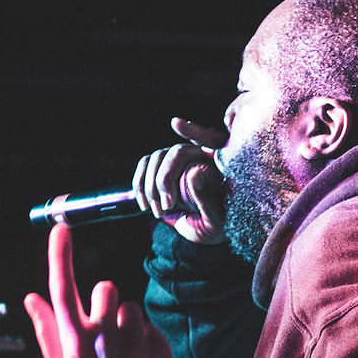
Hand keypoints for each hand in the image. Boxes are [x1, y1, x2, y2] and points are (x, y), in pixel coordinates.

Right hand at [24, 224, 174, 357]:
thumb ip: (45, 331)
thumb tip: (30, 297)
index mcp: (74, 342)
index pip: (63, 288)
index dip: (59, 255)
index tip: (61, 227)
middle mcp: (103, 337)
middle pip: (106, 287)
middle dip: (105, 300)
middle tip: (106, 328)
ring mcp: (134, 341)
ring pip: (130, 306)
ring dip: (126, 324)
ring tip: (125, 354)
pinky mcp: (158, 345)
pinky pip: (149, 325)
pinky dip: (144, 341)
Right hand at [132, 118, 227, 243]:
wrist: (205, 232)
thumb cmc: (218, 226)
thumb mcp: (215, 218)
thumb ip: (206, 197)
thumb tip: (193, 173)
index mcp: (218, 163)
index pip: (208, 139)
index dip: (193, 131)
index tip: (175, 124)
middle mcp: (198, 156)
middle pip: (175, 152)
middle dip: (164, 179)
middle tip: (167, 206)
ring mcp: (179, 162)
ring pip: (156, 158)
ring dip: (151, 186)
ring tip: (159, 211)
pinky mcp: (162, 171)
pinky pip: (145, 166)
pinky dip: (139, 184)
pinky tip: (144, 204)